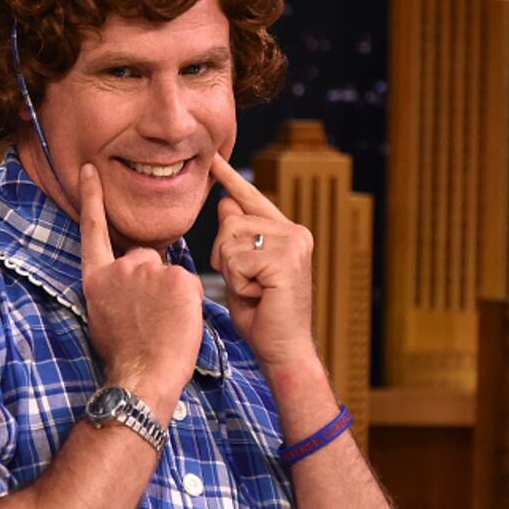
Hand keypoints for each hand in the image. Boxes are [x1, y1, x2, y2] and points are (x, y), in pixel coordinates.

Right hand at [79, 163, 203, 420]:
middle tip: (151, 317)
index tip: (89, 170)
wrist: (141, 377)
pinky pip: (189, 283)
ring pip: (169, 272)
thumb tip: (131, 279)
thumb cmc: (125, 355)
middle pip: (145, 257)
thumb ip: (114, 286)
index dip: (91, 198)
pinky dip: (188, 302)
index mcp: (96, 278)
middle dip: (152, 281)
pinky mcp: (177, 277)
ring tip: (162, 324)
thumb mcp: (103, 315)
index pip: (93, 229)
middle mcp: (119, 268)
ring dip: (171, 294)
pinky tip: (177, 322)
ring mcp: (148, 270)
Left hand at [209, 153, 318, 377]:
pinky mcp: (285, 259)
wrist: (283, 350)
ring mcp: (293, 243)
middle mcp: (294, 232)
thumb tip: (224, 203)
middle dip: (224, 256)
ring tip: (255, 290)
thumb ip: (236, 238)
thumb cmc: (262, 315)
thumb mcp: (241, 270)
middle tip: (249, 284)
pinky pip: (236, 260)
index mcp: (285, 232)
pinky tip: (260, 295)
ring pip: (229, 240)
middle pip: (229, 222)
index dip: (231, 179)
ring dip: (231, 271)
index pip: (251, 199)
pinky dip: (238, 283)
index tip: (214, 159)